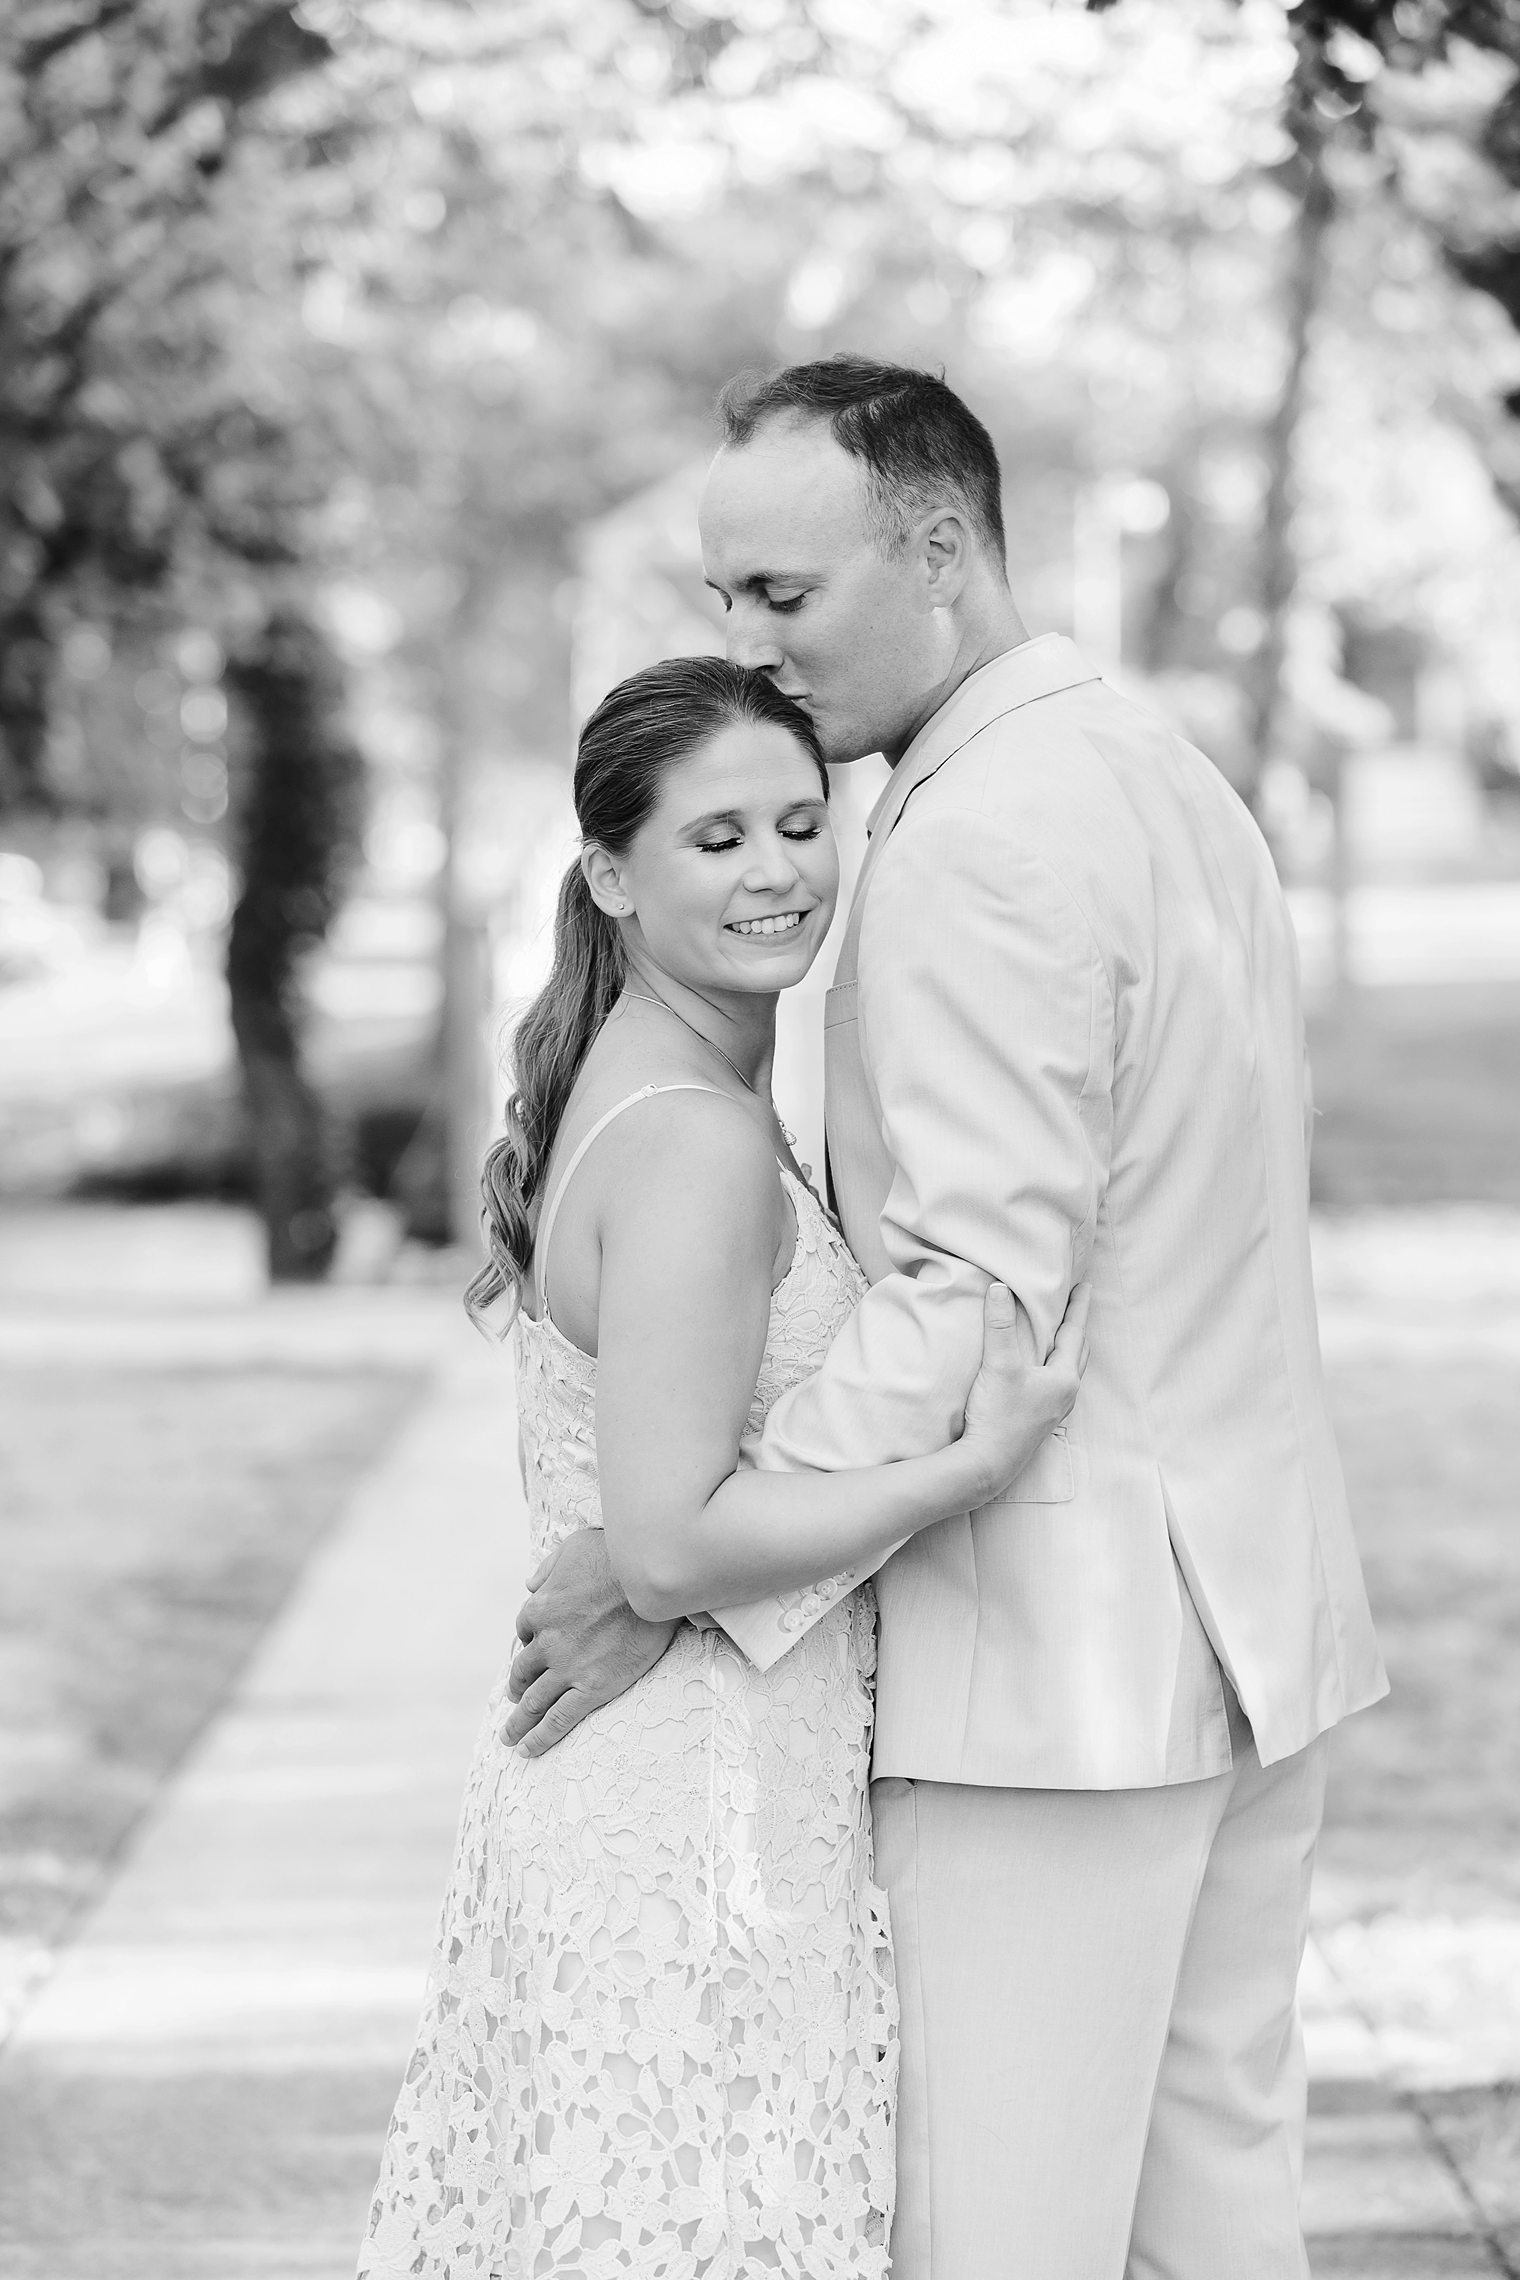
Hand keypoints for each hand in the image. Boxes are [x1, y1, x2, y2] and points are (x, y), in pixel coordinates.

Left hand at [504, 1527, 678, 1756]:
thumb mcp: (573, 1547)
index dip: (528, 1641)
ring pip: (534, 1701)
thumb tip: (531, 1583)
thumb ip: (549, 1568)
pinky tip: (528, 1749)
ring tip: (510, 1736)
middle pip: (523, 1670)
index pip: (525, 1631)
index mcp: (540, 1609)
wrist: (650, 1580)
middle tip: (513, 1699)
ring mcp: (568, 1668)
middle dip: (516, 1687)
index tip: (533, 1649)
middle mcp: (547, 1642)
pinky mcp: (593, 1688)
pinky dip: (540, 1737)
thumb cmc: (617, 1556)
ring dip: (518, 1721)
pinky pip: (559, 1719)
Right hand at [959, 1280, 1090, 1504]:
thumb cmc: (997, 1417)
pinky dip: (1054, 1367)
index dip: (1079, 1307)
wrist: (986, 1464)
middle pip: (1078, 1353)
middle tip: (1077, 1306)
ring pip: (1068, 1370)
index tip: (1085, 1286)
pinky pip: (1055, 1384)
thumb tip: (999, 1289)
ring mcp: (1054, 1409)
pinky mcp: (1039, 1420)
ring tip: (1060, 1333)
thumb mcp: (998, 1365)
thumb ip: (1000, 1325)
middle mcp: (1066, 1394)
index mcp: (1064, 1379)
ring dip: (1067, 1349)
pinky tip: (1040, 1369)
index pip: (1075, 1333)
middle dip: (1078, 1328)